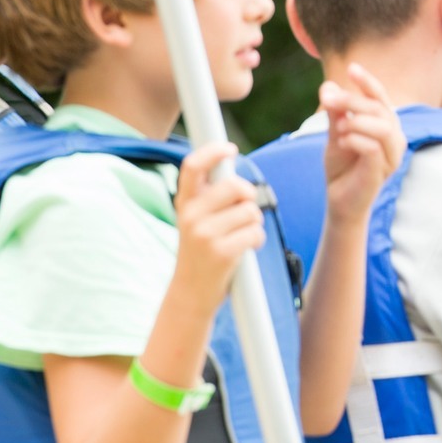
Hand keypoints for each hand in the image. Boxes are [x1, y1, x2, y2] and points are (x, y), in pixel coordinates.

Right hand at [171, 142, 264, 311]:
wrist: (190, 294)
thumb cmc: (201, 252)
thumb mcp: (195, 221)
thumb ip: (210, 197)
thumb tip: (232, 167)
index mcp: (184, 204)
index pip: (192, 167)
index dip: (212, 152)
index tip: (229, 149)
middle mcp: (190, 216)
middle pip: (235, 186)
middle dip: (248, 196)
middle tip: (244, 211)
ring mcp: (204, 234)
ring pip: (250, 211)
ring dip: (254, 223)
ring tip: (239, 236)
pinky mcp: (221, 252)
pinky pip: (255, 232)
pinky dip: (257, 240)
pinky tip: (245, 249)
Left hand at [320, 63, 403, 223]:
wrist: (339, 200)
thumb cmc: (342, 166)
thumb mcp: (335, 133)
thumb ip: (335, 113)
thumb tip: (327, 86)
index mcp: (386, 124)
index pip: (380, 98)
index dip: (368, 82)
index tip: (351, 68)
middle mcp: (395, 137)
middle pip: (379, 108)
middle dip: (352, 101)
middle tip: (328, 100)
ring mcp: (392, 155)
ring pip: (382, 126)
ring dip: (355, 121)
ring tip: (338, 129)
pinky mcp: (383, 170)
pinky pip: (373, 147)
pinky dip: (354, 139)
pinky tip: (341, 142)